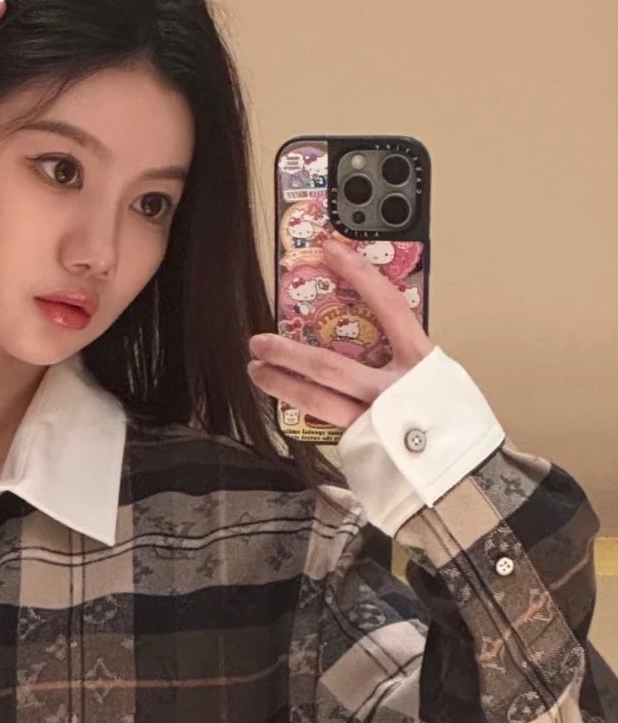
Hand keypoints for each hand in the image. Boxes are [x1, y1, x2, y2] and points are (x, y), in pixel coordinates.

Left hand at [246, 232, 435, 431]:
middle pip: (331, 366)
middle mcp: (396, 391)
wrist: (465, 471)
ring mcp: (377, 422)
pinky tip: (284, 402)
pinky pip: (326, 424)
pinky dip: (302, 411)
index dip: (360, 275)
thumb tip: (372, 334)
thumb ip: (404, 357)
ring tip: (257, 370)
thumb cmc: (453, 421)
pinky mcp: (365, 446)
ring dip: (281, 384)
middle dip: (290, 352)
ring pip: (318, 401)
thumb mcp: (437, 377)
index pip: (388, 306)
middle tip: (260, 341)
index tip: (332, 251)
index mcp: (422, 362)